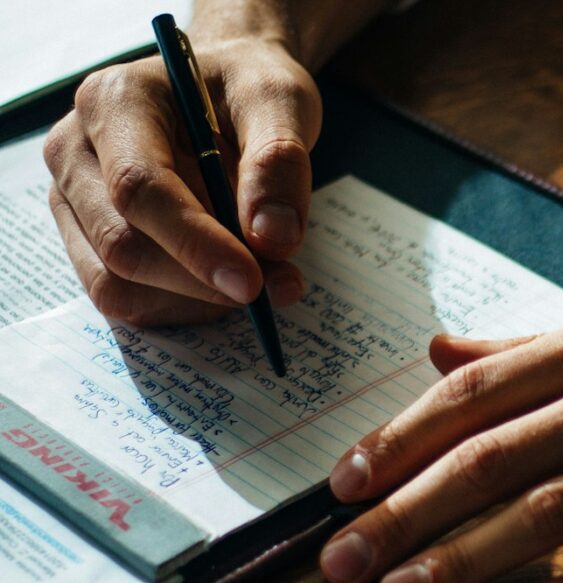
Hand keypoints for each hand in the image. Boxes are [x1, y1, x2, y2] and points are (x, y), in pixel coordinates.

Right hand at [43, 36, 320, 325]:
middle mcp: (76, 150)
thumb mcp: (280, 100)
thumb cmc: (247, 89)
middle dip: (204, 280)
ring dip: (198, 300)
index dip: (195, 243)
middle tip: (281, 285)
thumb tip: (273, 239)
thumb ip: (279, 162)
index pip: (138, 188)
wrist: (226, 89)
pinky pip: (126, 297)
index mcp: (115, 101)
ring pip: (118, 283)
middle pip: (122, 244)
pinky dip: (185, 306)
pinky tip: (228, 285)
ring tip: (267, 278)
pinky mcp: (89, 238)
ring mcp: (74, 198)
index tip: (252, 282)